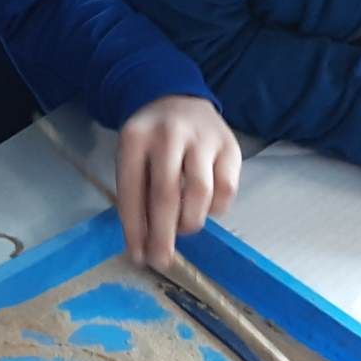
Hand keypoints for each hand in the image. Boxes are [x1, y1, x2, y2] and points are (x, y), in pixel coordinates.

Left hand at [116, 96, 240, 267]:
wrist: (179, 100)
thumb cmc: (151, 140)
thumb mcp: (132, 157)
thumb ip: (135, 194)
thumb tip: (142, 245)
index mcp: (135, 138)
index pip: (131, 190)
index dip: (134, 228)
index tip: (138, 256)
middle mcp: (169, 134)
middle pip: (166, 195)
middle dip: (162, 235)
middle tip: (161, 260)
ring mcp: (202, 138)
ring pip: (200, 194)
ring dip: (190, 222)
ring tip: (183, 229)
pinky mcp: (230, 146)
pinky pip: (226, 189)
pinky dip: (215, 209)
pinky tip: (204, 208)